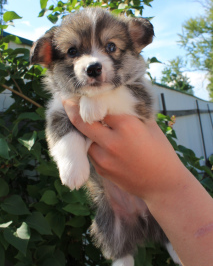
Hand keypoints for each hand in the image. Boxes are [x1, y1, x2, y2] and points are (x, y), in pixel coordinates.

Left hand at [63, 100, 181, 199]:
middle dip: (71, 108)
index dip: (92, 98)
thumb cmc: (160, 151)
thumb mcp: (150, 125)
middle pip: (82, 121)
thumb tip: (117, 96)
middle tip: (65, 99)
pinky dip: (93, 144)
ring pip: (84, 138)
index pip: (100, 106)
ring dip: (84, 130)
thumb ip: (132, 111)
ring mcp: (104, 158)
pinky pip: (91, 152)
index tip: (84, 92)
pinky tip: (100, 141)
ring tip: (83, 120)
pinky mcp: (101, 170)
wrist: (162, 185)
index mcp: (127, 126)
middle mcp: (111, 142)